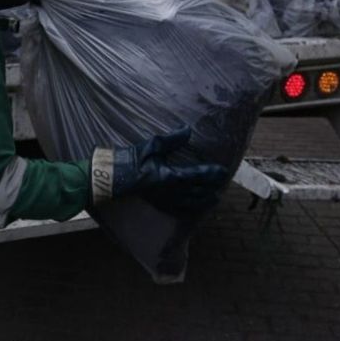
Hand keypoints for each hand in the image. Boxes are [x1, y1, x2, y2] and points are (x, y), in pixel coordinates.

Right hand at [91, 127, 230, 210]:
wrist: (116, 177)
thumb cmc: (134, 159)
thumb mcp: (153, 145)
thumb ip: (173, 139)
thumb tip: (188, 129)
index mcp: (172, 176)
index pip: (198, 175)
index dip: (212, 173)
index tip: (223, 171)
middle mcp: (172, 191)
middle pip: (198, 191)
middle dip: (212, 187)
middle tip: (223, 183)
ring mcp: (166, 200)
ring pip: (191, 203)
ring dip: (204, 201)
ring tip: (215, 199)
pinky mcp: (159, 205)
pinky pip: (178, 211)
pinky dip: (190, 210)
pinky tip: (194, 210)